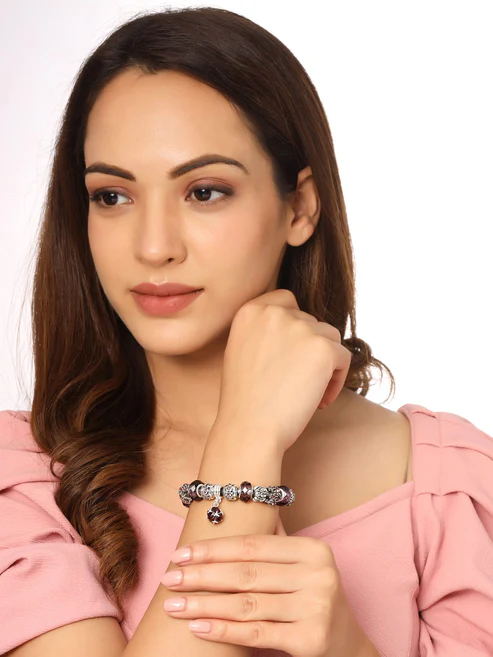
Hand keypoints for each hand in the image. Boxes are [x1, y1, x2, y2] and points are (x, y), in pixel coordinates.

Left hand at [161, 522, 371, 656]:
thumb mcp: (302, 566)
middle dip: (201, 575)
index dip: (213, 549)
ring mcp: (316, 607)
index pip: (252, 545)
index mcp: (313, 549)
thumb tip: (227, 512)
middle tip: (168, 579)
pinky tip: (197, 626)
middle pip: (246, 573)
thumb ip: (273, 544)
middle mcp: (318, 574)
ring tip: (173, 604)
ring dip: (204, 604)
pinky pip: (256, 633)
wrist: (348, 646)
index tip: (180, 554)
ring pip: (247, 603)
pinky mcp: (311, 639)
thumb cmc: (314, 599)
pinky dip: (223, 629)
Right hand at [216, 288, 351, 452]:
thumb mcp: (242, 351)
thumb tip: (302, 327)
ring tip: (309, 392)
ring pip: (330, 337)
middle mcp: (274, 313)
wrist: (249, 429)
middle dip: (309, 350)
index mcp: (250, 311)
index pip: (286, 300)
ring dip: (325, 363)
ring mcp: (300, 328)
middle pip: (311, 321)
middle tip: (296, 382)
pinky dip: (336, 381)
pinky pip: (343, 358)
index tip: (290, 356)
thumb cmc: (245, 400)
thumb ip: (265, 331)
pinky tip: (319, 401)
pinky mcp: (323, 349)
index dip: (294, 327)